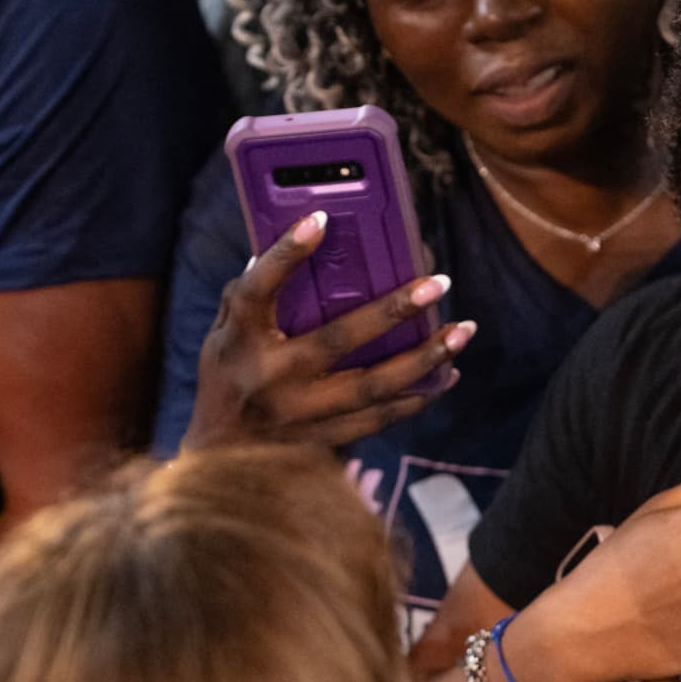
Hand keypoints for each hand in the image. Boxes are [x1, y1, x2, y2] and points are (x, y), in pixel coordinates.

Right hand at [182, 211, 473, 448]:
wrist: (218, 461)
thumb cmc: (226, 382)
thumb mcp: (222, 335)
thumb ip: (249, 297)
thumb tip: (289, 247)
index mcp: (239, 340)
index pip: (258, 289)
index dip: (287, 254)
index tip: (321, 220)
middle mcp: (270, 378)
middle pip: (338, 341)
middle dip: (393, 311)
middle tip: (437, 285)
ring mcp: (300, 415)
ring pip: (372, 387)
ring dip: (424, 360)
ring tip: (462, 332)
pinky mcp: (323, 442)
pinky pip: (379, 419)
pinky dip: (417, 398)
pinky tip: (447, 376)